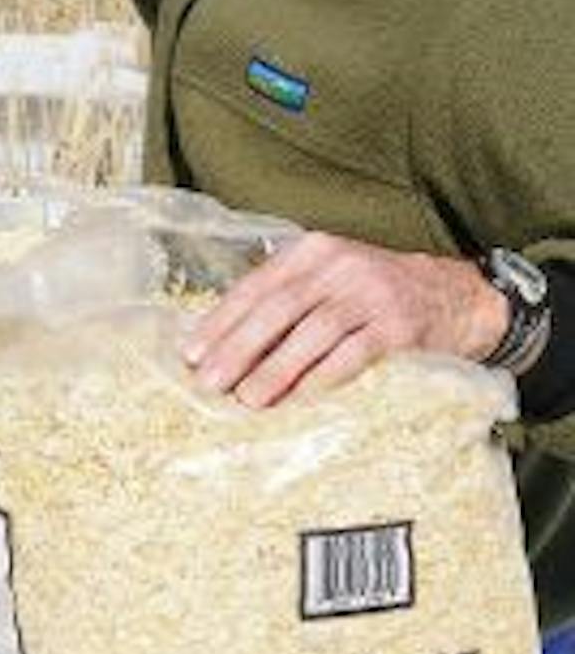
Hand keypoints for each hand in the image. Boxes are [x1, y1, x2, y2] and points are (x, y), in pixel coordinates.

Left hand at [181, 232, 510, 407]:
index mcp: (313, 252)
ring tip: (247, 399)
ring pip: (313, 332)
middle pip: (279, 307)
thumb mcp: (330, 282)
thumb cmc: (377, 297)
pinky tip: (299, 400)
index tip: (192, 355)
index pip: (257, 286)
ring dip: (276, 368)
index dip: (222, 321)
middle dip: (239, 347)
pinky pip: (354, 354)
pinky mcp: (400, 326)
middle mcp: (340, 266)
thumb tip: (224, 347)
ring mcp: (372, 293)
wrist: (460, 297)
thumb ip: (286, 303)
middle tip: (210, 382)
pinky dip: (323, 378)